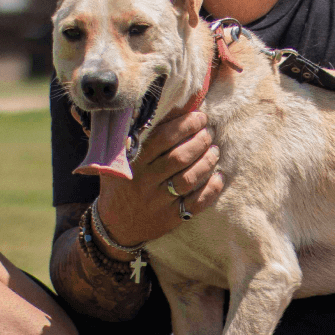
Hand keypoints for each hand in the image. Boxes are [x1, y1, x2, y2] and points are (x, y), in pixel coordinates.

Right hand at [97, 111, 222, 246]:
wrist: (115, 225)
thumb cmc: (121, 184)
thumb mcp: (118, 160)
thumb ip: (135, 137)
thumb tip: (164, 109)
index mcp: (133, 163)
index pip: (162, 138)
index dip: (185, 125)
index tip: (199, 117)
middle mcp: (145, 182)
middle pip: (179, 157)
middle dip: (199, 141)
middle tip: (208, 132)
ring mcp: (158, 201)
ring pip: (189, 179)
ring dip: (207, 161)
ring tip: (215, 150)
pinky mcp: (170, 218)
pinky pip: (196, 204)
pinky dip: (211, 190)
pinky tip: (219, 176)